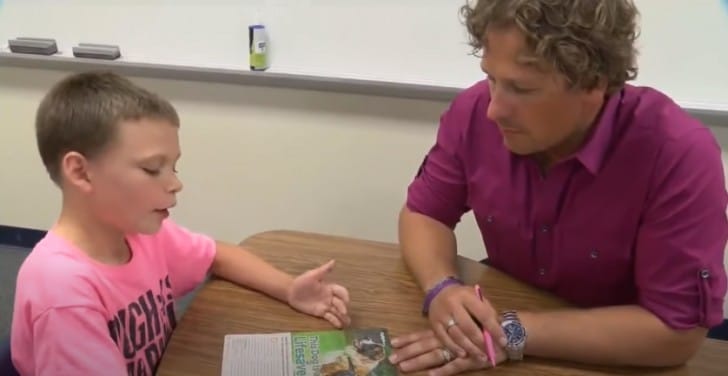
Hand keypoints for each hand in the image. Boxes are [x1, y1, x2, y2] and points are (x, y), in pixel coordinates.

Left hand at [287, 260, 350, 327]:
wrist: (291, 291)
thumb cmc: (302, 281)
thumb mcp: (313, 274)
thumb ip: (324, 270)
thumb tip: (333, 261)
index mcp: (329, 288)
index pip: (341, 291)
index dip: (345, 296)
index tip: (346, 300)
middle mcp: (329, 297)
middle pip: (340, 303)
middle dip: (343, 307)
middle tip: (344, 312)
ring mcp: (325, 305)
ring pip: (337, 312)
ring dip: (343, 317)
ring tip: (347, 323)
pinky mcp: (320, 313)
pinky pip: (329, 317)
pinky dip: (335, 321)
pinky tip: (339, 326)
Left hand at [389, 329, 506, 374]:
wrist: (505, 333)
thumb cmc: (483, 327)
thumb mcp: (464, 325)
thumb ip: (451, 328)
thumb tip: (435, 330)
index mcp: (446, 330)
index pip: (422, 334)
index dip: (408, 339)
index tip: (393, 343)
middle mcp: (449, 339)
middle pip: (424, 346)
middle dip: (407, 352)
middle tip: (391, 359)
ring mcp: (459, 350)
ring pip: (434, 356)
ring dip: (418, 362)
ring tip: (404, 368)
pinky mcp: (470, 360)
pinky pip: (454, 366)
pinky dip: (443, 371)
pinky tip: (431, 375)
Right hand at [428, 284, 504, 358]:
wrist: (439, 290)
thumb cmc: (463, 296)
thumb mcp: (477, 296)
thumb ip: (488, 311)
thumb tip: (498, 330)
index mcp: (467, 296)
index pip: (483, 314)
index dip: (494, 329)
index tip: (503, 341)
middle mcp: (453, 304)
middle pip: (468, 327)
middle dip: (481, 342)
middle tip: (490, 352)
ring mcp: (442, 315)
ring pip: (456, 335)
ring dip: (470, 348)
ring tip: (481, 356)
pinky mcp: (434, 324)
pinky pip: (444, 339)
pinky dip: (454, 348)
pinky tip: (464, 354)